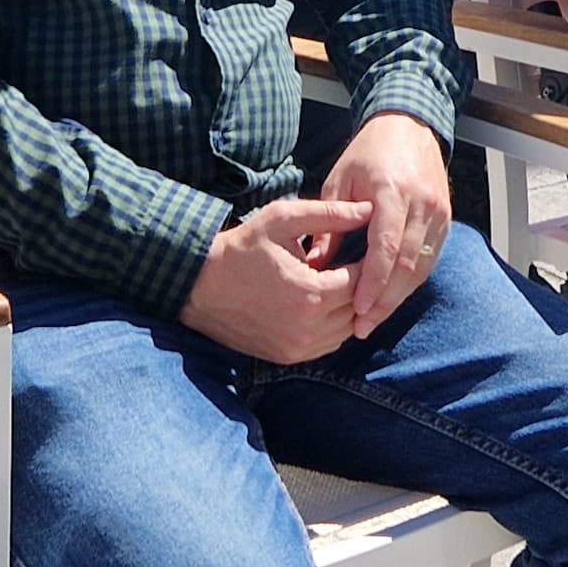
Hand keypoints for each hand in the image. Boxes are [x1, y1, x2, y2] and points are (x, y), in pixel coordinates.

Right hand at [184, 195, 375, 362]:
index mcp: (311, 294)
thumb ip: (330, 214)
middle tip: (353, 263)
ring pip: (347, 330)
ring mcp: (298, 347)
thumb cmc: (241, 248)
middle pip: (358, 308)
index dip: (367, 260)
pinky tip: (323, 303)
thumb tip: (369, 209)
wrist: (198, 286)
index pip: (362, 280)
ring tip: (339, 281)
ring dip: (348, 307)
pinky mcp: (287, 357)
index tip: (363, 245)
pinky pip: (328, 345)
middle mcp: (309, 328)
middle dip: (360, 285)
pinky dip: (333, 326)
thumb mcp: (282, 219)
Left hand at [328, 110, 452, 337]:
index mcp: (392, 192)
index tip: (358, 309)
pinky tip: (393, 297)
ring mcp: (438, 213)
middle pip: (406, 265)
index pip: (386, 247)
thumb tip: (316, 265)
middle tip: (362, 327)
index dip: (373, 282)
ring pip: (421, 267)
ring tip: (374, 320)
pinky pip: (430, 259)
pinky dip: (412, 281)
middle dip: (384, 301)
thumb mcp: (338, 180)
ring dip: (398, 297)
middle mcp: (421, 204)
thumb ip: (329, 223)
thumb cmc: (368, 153)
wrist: (409, 126)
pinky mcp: (445, 219)